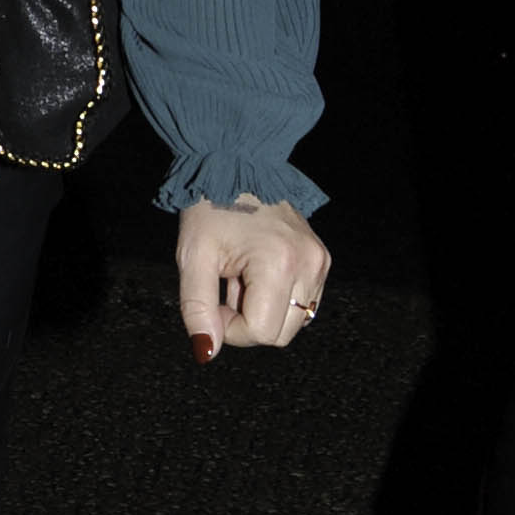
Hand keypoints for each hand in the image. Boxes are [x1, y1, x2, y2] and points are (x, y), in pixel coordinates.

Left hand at [175, 192, 328, 361]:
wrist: (237, 163)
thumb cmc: (212, 205)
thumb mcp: (193, 257)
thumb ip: (197, 309)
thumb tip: (207, 350)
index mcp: (279, 263)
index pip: (261, 332)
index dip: (231, 329)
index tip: (215, 300)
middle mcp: (309, 264)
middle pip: (281, 334)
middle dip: (248, 322)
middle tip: (226, 288)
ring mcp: (320, 261)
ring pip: (294, 321)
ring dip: (263, 311)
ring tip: (242, 276)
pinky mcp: (321, 259)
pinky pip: (303, 302)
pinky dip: (278, 298)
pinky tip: (257, 272)